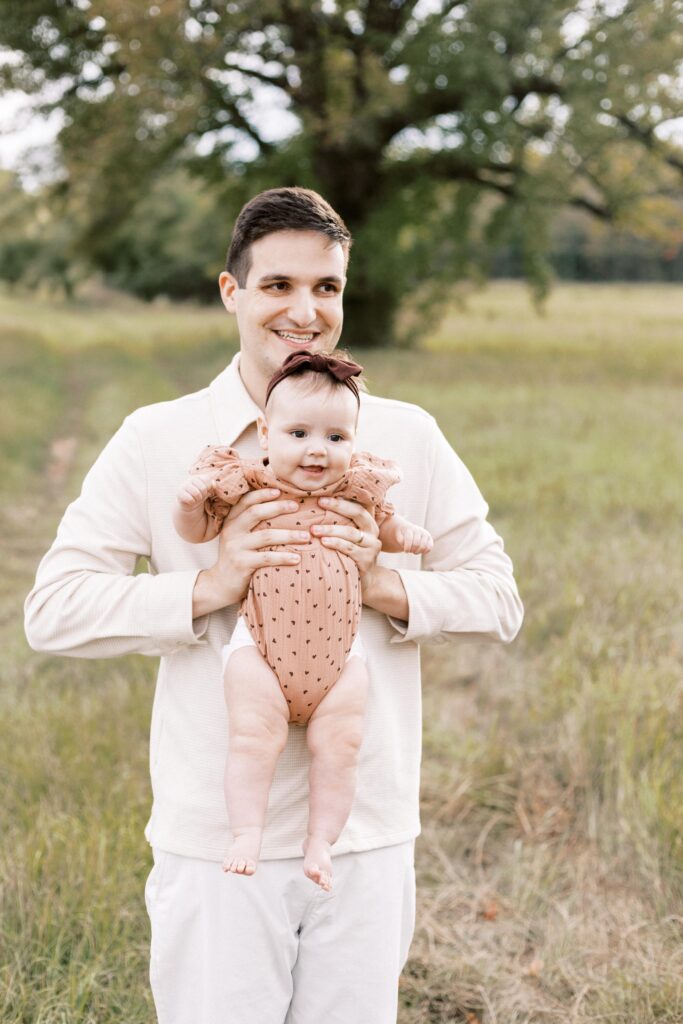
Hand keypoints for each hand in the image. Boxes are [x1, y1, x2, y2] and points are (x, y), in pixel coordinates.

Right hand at [176, 475, 212, 510]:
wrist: (189, 503)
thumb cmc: (200, 495)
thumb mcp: (207, 490)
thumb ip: (211, 486)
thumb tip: (214, 484)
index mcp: (198, 477)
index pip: (207, 480)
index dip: (209, 487)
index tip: (206, 490)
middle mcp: (190, 479)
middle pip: (203, 488)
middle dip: (204, 494)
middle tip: (201, 496)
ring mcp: (184, 485)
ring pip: (196, 493)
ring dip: (198, 499)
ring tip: (196, 499)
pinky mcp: (179, 493)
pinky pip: (190, 499)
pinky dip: (192, 502)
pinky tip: (191, 501)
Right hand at [192, 488, 310, 615]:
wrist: (221, 584)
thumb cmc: (238, 556)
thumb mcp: (240, 536)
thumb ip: (252, 523)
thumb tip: (281, 505)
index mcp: (232, 521)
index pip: (246, 501)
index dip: (262, 494)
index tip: (280, 491)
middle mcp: (231, 531)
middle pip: (256, 513)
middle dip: (278, 508)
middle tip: (297, 507)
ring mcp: (235, 547)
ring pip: (266, 536)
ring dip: (289, 535)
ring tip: (306, 536)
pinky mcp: (241, 564)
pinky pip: (267, 558)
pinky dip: (284, 557)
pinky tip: (297, 558)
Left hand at [311, 496, 380, 575]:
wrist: (365, 581)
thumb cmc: (350, 554)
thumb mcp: (348, 537)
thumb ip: (341, 522)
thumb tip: (319, 503)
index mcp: (368, 523)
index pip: (357, 506)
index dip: (340, 501)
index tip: (321, 498)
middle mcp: (373, 532)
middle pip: (358, 514)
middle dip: (337, 507)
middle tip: (319, 504)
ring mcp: (372, 547)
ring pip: (351, 533)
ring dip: (331, 529)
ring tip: (314, 529)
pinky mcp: (367, 560)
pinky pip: (349, 549)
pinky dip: (336, 544)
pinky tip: (323, 542)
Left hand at [396, 524, 432, 554]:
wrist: (409, 530)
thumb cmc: (402, 535)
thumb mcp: (398, 536)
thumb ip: (401, 539)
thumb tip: (404, 542)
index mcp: (410, 528)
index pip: (409, 539)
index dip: (407, 547)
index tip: (405, 551)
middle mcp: (418, 530)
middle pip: (416, 544)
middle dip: (412, 550)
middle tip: (410, 551)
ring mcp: (425, 534)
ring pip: (424, 546)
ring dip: (418, 551)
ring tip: (414, 552)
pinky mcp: (430, 538)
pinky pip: (429, 547)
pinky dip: (425, 552)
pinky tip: (420, 552)